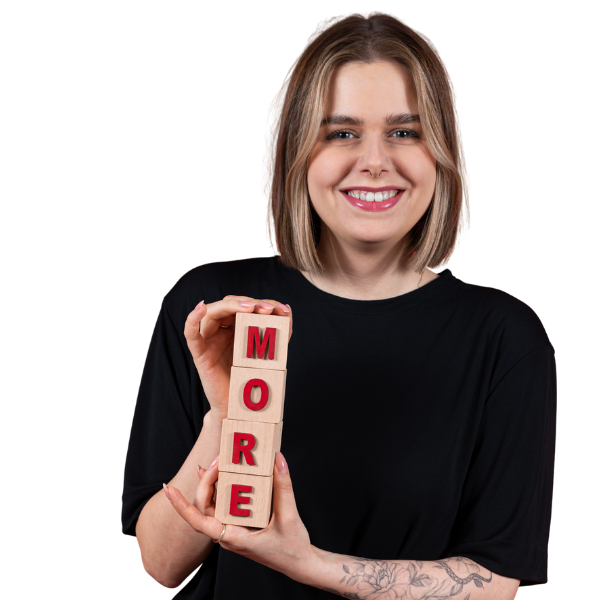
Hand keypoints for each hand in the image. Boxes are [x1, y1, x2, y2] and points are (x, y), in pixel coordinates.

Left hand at [163, 452, 315, 582]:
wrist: (300, 563)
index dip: (182, 506)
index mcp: (234, 538)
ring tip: (217, 461)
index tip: (169, 489)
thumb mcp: (289, 516)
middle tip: (218, 460)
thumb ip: (283, 486)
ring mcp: (232, 529)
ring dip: (211, 483)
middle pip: (205, 507)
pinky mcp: (239, 524)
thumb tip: (278, 458)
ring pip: (212, 505)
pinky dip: (220, 488)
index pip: (199, 521)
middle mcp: (228, 534)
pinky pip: (223, 505)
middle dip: (206, 481)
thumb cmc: (293, 547)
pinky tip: (222, 474)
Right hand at [184, 296, 292, 422]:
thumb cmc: (253, 379)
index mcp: (237, 327)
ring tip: (249, 307)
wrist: (241, 407)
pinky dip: (193, 318)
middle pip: (230, 305)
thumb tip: (287, 309)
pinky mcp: (200, 353)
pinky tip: (201, 308)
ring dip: (231, 305)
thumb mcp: (270, 352)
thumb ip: (277, 332)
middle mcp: (222, 330)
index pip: (247, 305)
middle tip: (267, 309)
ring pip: (212, 313)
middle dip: (250, 303)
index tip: (281, 309)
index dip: (263, 303)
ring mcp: (209, 340)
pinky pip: (191, 334)